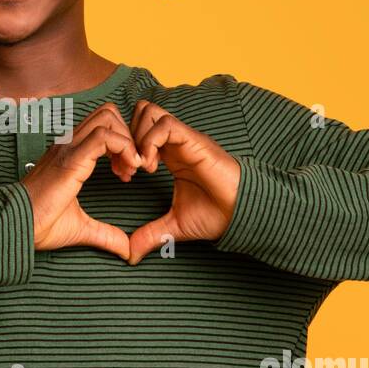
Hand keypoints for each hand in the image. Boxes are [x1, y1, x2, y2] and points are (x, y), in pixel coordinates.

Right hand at [21, 103, 142, 260]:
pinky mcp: (71, 158)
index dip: (123, 144)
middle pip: (108, 114)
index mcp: (70, 154)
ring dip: (127, 140)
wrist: (18, 226)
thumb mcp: (81, 228)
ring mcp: (69, 148)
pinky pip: (104, 136)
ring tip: (130, 169)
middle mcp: (70, 145)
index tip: (129, 173)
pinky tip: (126, 171)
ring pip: (107, 118)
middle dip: (129, 135)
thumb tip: (126, 249)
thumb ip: (105, 234)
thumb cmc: (40, 224)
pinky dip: (124, 147)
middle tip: (133, 167)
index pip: (103, 127)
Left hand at [126, 100, 240, 264]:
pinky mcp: (195, 141)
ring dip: (137, 137)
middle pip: (141, 112)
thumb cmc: (216, 215)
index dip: (125, 149)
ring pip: (149, 112)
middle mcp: (176, 141)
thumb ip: (151, 235)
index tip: (124, 175)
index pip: (138, 130)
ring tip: (140, 167)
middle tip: (128, 167)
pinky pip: (166, 125)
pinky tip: (151, 167)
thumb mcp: (174, 227)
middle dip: (126, 136)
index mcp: (170, 154)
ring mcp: (185, 138)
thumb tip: (130, 255)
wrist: (243, 214)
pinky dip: (151, 142)